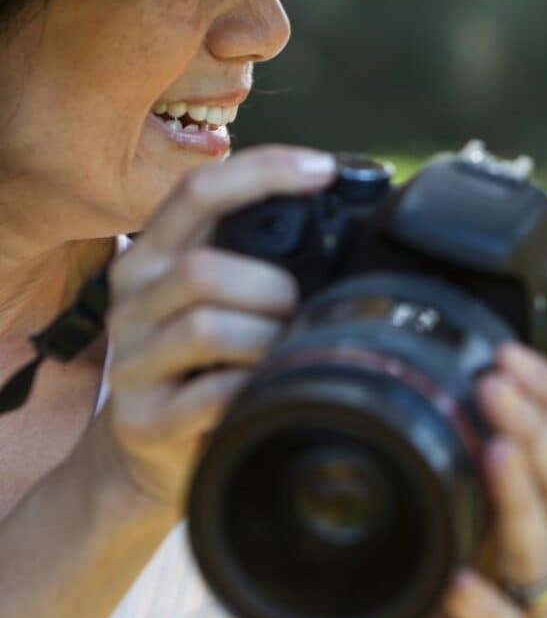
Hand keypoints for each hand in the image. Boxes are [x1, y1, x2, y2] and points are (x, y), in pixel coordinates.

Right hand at [82, 145, 336, 516]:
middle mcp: (133, 298)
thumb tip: (344, 216)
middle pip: (203, 270)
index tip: (325, 170)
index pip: (199, 192)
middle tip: (300, 309)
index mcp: (155, 254)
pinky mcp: (142, 418)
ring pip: (206, 327)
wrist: (148, 447)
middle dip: (273, 288)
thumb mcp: (219, 293)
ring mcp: (131, 359)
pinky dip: (252, 386)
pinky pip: (209, 394)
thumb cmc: (205, 357)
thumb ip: (256, 253)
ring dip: (266, 337)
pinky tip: (264, 386)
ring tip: (284, 349)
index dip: (263, 171)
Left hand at [373, 342, 546, 617]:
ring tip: (496, 451)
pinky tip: (460, 583)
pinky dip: (486, 609)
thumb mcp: (444, 539)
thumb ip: (436, 488)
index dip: (544, 393)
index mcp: (540, 517)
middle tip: (493, 381)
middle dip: (530, 424)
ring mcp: (546, 614)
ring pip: (544, 546)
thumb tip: (383, 412)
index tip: (505, 351)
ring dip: (519, 494)